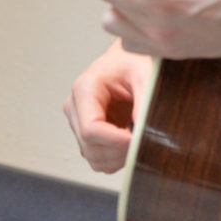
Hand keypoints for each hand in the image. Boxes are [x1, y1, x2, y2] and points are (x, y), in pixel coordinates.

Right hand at [63, 40, 148, 172]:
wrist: (129, 61)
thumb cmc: (134, 63)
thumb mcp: (145, 76)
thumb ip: (144, 104)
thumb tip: (142, 135)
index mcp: (84, 89)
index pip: (90, 130)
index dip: (117, 141)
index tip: (137, 138)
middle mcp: (75, 107)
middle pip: (91, 147)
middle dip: (120, 150)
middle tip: (142, 138)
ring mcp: (78, 122)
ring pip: (94, 158)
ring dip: (118, 156)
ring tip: (136, 137)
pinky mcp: (86, 134)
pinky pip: (98, 159)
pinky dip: (116, 158)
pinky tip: (128, 140)